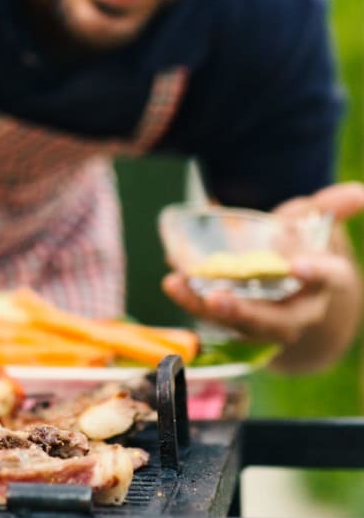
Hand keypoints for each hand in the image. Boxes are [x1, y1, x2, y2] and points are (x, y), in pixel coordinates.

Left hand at [162, 182, 363, 360]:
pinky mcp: (238, 322)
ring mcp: (267, 322)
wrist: (300, 298)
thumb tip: (358, 192)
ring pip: (240, 325)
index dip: (315, 273)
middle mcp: (298, 310)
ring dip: (206, 308)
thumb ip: (329, 209)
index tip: (298, 266)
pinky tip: (172, 282)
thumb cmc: (305, 252)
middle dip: (248, 312)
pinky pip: (216, 317)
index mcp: (325, 283)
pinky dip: (192, 301)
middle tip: (218, 298)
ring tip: (177, 285)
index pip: (328, 279)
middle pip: (277, 321)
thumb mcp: (318, 228)